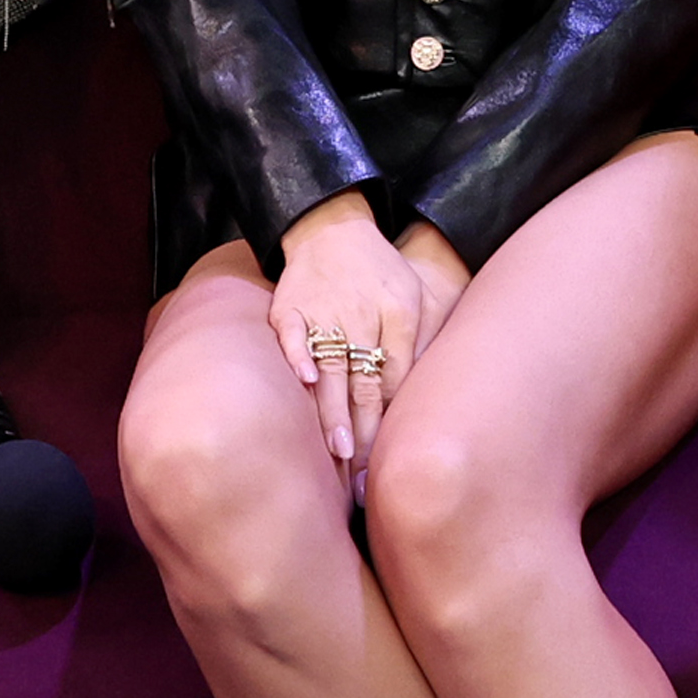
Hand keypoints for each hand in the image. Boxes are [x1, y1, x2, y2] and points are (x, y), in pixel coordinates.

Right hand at [264, 190, 435, 478]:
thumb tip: (398, 400)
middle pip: (358, 382)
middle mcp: (356, 320)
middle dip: (357, 427)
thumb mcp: (409, 300)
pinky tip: (306, 380)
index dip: (382, 423)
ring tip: (335, 447)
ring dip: (332, 408)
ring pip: (329, 368)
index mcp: (390, 321)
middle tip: (358, 470)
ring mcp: (319, 314)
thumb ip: (407, 349)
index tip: (379, 462)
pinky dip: (298, 354)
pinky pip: (291, 333)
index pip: (385, 382)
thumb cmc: (378, 270)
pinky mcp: (288, 307)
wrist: (333, 227)